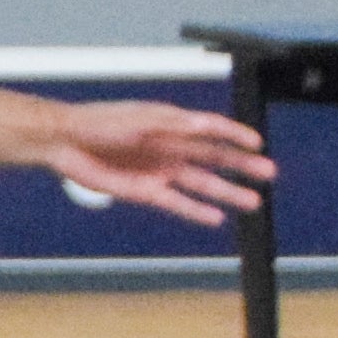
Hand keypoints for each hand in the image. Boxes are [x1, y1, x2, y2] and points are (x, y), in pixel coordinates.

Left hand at [35, 97, 274, 226]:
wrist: (67, 142)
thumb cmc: (101, 122)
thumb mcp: (141, 119)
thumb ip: (175, 123)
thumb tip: (207, 125)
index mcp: (173, 124)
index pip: (214, 130)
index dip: (237, 135)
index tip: (259, 143)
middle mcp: (172, 148)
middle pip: (216, 159)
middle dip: (243, 167)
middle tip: (269, 174)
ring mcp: (160, 171)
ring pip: (202, 184)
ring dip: (227, 193)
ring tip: (253, 202)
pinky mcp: (145, 191)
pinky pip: (177, 203)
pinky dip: (196, 211)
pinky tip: (216, 218)